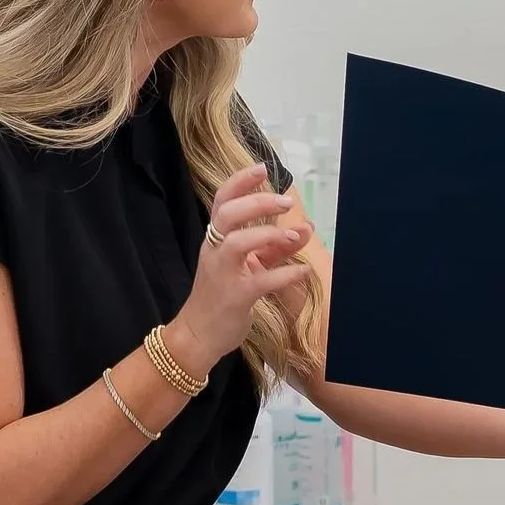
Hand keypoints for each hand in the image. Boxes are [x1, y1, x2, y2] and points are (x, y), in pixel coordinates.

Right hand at [169, 164, 313, 365]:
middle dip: (257, 202)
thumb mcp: (249, 267)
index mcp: (215, 239)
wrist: (199, 335)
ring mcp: (222, 273)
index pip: (222, 201)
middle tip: (284, 201)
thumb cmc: (222, 296)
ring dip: (269, 235)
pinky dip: (285, 274)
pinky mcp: (234, 297)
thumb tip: (305, 227)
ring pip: (238, 242)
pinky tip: (302, 271)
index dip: (239, 182)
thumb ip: (275, 247)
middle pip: (228, 214)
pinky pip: (261, 280)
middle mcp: (214, 251)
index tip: (261, 168)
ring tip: (294, 236)